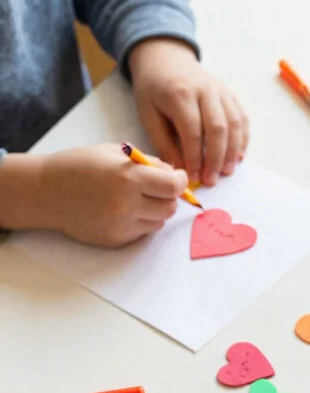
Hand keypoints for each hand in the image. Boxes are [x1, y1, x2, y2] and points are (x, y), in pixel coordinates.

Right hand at [39, 144, 187, 246]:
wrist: (47, 192)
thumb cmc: (79, 166)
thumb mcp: (113, 153)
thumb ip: (147, 163)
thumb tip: (173, 175)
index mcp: (127, 177)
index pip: (173, 186)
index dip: (180, 181)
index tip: (178, 178)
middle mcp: (127, 204)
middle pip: (170, 207)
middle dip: (169, 196)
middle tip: (157, 188)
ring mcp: (122, 225)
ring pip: (159, 222)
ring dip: (156, 210)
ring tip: (137, 198)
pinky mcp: (117, 239)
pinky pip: (143, 232)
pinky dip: (141, 221)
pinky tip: (123, 209)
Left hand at [130, 39, 249, 186]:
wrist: (166, 58)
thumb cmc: (154, 89)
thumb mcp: (148, 115)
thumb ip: (163, 143)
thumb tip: (179, 171)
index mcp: (180, 94)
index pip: (193, 132)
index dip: (195, 159)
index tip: (193, 178)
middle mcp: (205, 90)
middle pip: (218, 129)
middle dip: (216, 159)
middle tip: (211, 180)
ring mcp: (221, 91)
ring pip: (235, 124)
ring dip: (233, 152)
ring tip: (226, 172)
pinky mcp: (230, 95)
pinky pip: (242, 119)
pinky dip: (242, 140)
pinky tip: (237, 157)